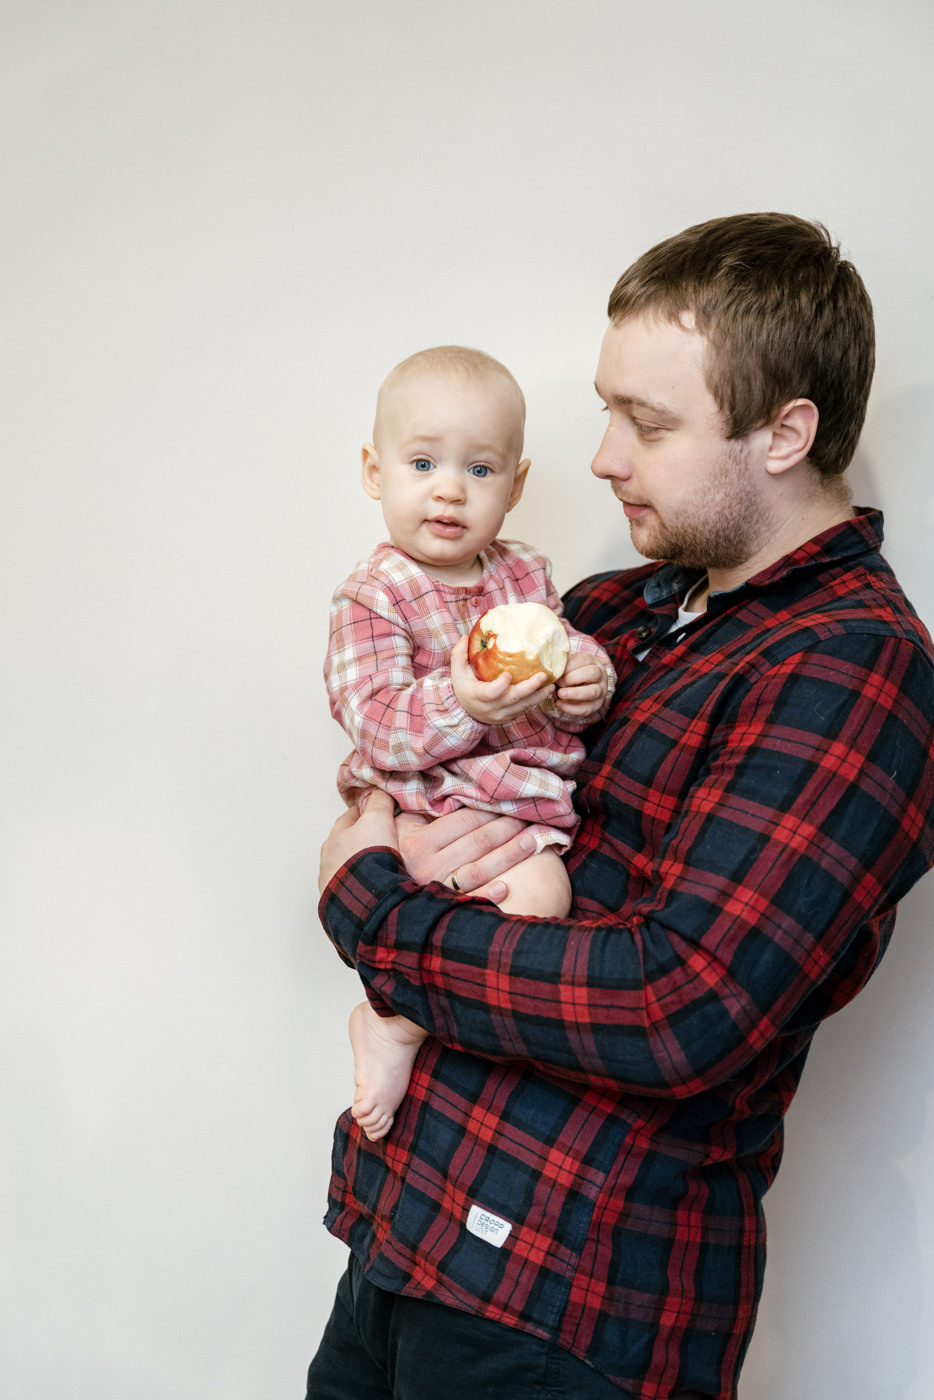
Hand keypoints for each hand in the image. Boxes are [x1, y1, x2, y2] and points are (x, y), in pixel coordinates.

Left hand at [318, 789, 398, 892]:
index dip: (365, 812)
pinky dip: (357, 883)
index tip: (376, 811)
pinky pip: (348, 886)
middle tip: (377, 839)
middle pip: (344, 841)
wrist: (364, 898)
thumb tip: (381, 789)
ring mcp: (330, 880)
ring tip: (374, 866)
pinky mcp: (336, 900)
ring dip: (356, 863)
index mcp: (336, 836)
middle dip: (358, 839)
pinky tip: (369, 885)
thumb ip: (380, 802)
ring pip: (344, 865)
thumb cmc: (368, 857)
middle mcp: (328, 857)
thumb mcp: (378, 820)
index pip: (350, 816)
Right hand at [395, 807, 535, 900]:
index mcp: (419, 843)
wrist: (384, 896)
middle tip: (528, 815)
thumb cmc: (398, 854)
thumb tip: (421, 781)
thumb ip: (413, 808)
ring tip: (531, 840)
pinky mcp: (446, 908)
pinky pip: (472, 899)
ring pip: (480, 869)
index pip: (464, 821)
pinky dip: (489, 893)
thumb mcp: (400, 829)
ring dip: (510, 854)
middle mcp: (428, 866)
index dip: (490, 810)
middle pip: (478, 842)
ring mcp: (438, 888)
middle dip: (507, 827)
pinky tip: (508, 886)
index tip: (508, 801)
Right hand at [450, 634, 553, 725]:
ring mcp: (501, 714)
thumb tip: (465, 636)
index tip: (509, 674)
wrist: (466, 713)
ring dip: (538, 696)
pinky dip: (535, 701)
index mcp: (477, 695)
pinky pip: (524, 709)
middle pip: (513, 698)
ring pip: (522, 706)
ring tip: (551, 685)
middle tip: (543, 676)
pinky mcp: (509, 717)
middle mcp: (490, 707)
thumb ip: (459, 654)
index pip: (491, 693)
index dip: (501, 685)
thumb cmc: (463, 688)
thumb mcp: (457, 671)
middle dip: (530, 687)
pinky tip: (545, 691)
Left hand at [554, 655, 608, 718]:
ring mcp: (601, 690)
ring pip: (592, 692)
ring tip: (559, 694)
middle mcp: (600, 675)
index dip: (569, 666)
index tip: (556, 671)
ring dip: (574, 693)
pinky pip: (586, 708)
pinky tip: (559, 704)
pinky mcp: (596, 705)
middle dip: (573, 678)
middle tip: (559, 682)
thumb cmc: (573, 673)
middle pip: (592, 673)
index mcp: (592, 662)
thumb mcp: (570, 666)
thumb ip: (562, 666)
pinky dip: (571, 708)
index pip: (583, 660)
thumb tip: (549, 667)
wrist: (585, 686)